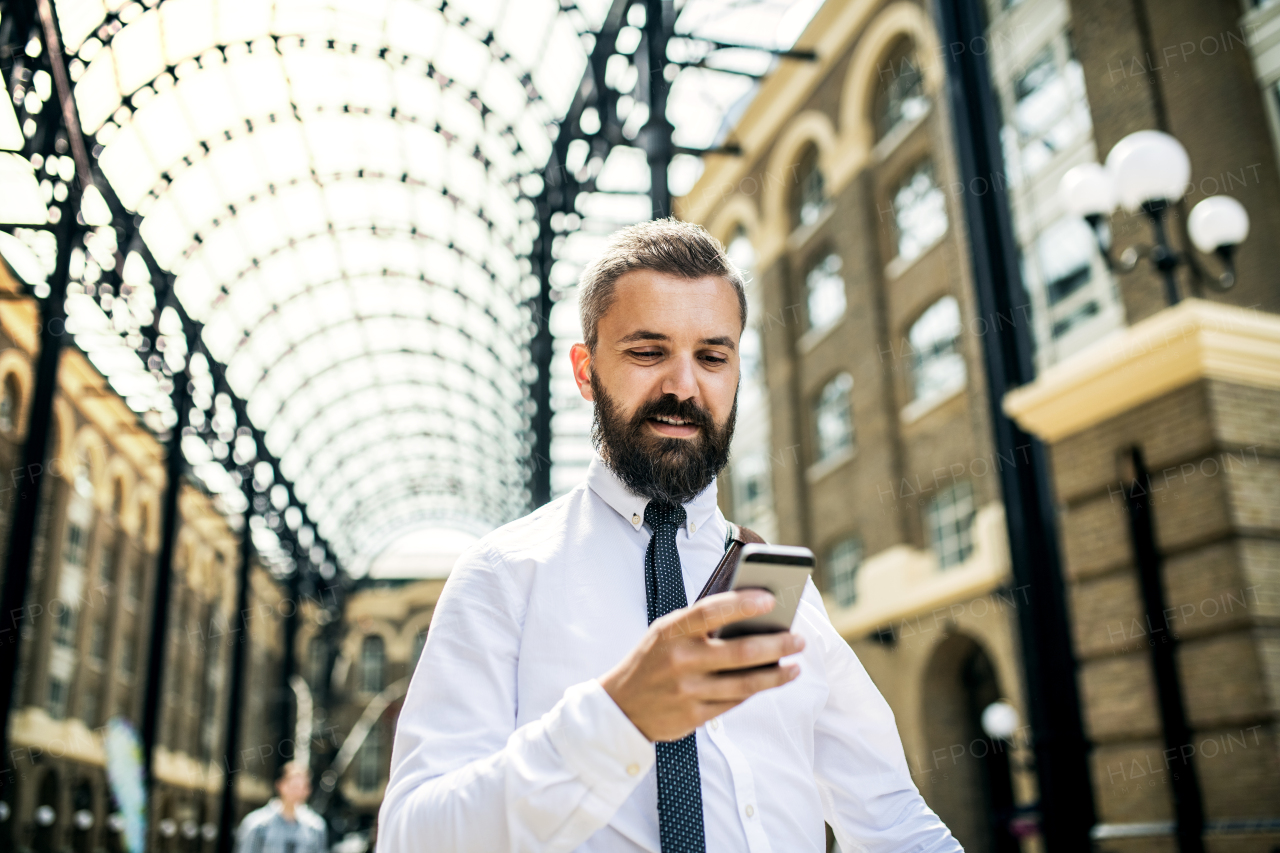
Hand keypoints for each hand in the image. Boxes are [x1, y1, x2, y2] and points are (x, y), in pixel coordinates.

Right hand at [599, 590, 804, 741]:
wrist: (619, 708)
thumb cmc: (652, 661)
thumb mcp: (664, 634)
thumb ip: (699, 626)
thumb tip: (751, 619)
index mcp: (670, 631)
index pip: (710, 611)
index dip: (742, 603)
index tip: (771, 598)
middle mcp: (680, 660)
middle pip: (740, 651)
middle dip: (777, 644)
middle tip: (799, 639)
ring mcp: (687, 691)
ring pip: (745, 682)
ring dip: (777, 674)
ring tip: (795, 664)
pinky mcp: (693, 716)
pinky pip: (735, 702)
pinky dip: (756, 690)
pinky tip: (771, 681)